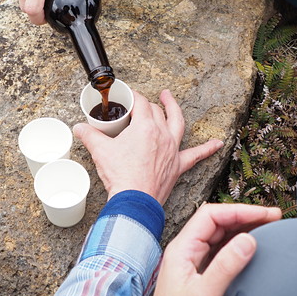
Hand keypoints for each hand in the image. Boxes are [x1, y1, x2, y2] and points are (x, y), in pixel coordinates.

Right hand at [73, 89, 222, 203]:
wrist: (134, 200)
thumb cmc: (120, 176)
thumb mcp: (100, 151)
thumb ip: (89, 136)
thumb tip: (79, 128)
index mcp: (144, 127)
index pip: (140, 103)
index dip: (133, 96)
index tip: (127, 95)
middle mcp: (161, 135)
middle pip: (156, 111)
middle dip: (148, 103)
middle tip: (140, 102)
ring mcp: (172, 150)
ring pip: (178, 123)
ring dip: (174, 109)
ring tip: (170, 99)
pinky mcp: (177, 166)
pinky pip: (196, 155)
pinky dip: (208, 148)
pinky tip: (218, 143)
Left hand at [153, 203, 281, 295]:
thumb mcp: (203, 293)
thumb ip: (225, 267)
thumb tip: (248, 240)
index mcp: (182, 247)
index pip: (211, 215)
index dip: (239, 211)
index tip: (264, 214)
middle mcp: (186, 250)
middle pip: (217, 222)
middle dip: (245, 216)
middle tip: (273, 217)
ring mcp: (193, 261)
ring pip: (220, 235)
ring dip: (243, 228)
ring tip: (268, 227)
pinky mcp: (200, 273)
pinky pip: (221, 251)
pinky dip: (238, 245)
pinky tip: (252, 246)